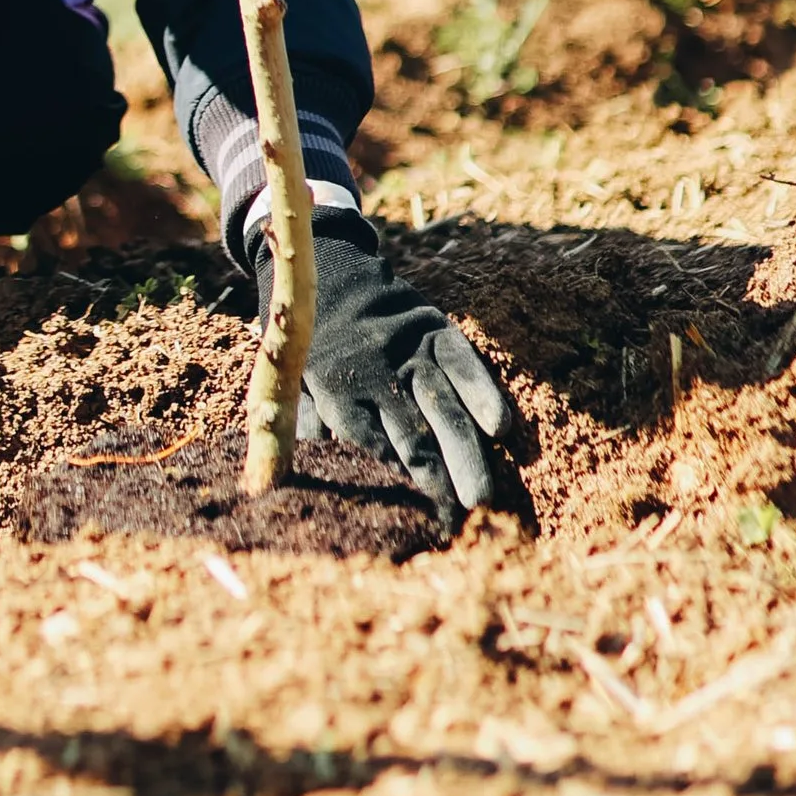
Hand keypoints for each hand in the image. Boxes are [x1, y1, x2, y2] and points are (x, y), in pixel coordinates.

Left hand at [275, 215, 530, 522]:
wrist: (326, 269)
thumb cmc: (310, 344)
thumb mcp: (296, 385)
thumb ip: (305, 433)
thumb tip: (295, 486)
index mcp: (339, 393)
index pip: (370, 449)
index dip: (391, 489)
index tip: (410, 525)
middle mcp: (378, 373)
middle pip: (412, 436)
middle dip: (434, 484)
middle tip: (454, 525)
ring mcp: (411, 351)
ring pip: (443, 406)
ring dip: (464, 452)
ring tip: (479, 497)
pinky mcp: (436, 330)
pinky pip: (464, 362)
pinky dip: (482, 391)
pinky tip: (500, 428)